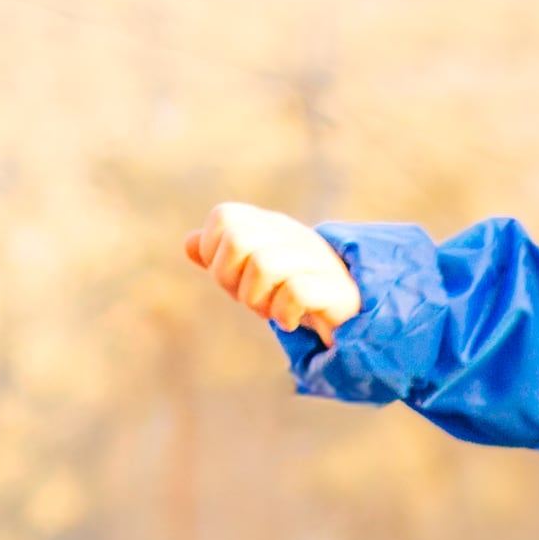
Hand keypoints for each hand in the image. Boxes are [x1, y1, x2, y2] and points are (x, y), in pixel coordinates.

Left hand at [189, 202, 359, 338]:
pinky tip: (292, 321)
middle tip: (249, 297)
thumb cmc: (293, 289)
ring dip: (257, 301)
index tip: (233, 276)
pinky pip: (296, 292)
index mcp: (269, 224)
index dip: (214, 252)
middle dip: (231, 280)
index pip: (224, 218)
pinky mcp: (335, 288)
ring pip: (264, 265)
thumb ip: (220, 256)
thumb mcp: (252, 272)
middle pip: (238, 240)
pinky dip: (284, 314)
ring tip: (271, 311)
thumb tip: (189, 244)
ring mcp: (316, 258)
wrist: (349, 313)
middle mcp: (292, 234)